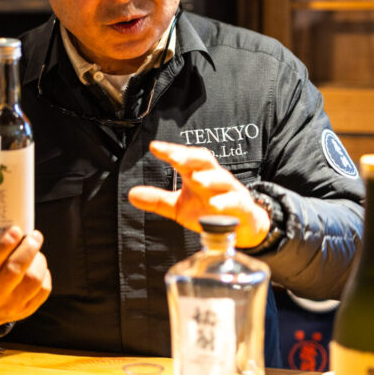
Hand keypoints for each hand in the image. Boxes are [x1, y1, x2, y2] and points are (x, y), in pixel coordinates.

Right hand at [0, 216, 51, 330]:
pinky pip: (43, 290)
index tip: (15, 229)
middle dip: (28, 249)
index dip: (3, 245)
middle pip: (14, 271)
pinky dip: (44, 274)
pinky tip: (36, 266)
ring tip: (34, 251)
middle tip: (34, 235)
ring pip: (33, 281)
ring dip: (38, 260)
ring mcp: (11, 305)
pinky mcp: (27, 310)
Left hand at [127, 141, 270, 247]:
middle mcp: (216, 179)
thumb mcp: (180, 207)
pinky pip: (236, 203)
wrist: (243, 227)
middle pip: (205, 161)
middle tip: (174, 157)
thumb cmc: (209, 211)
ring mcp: (231, 192)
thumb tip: (131, 194)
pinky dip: (226, 203)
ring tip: (196, 180)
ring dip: (209, 179)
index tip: (154, 147)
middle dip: (190, 157)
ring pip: (223, 180)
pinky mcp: (243, 208)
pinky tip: (215, 206)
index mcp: (199, 174)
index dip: (172, 150)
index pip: (186, 158)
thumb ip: (158, 200)